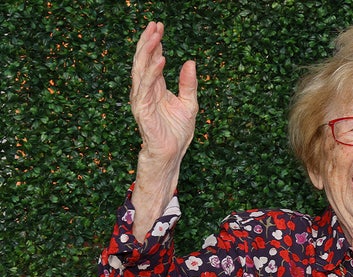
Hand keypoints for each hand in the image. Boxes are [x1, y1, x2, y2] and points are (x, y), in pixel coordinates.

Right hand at [131, 21, 197, 165]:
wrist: (171, 154)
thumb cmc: (177, 132)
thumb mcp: (189, 103)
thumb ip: (188, 83)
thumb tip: (190, 62)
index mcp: (155, 88)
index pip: (152, 60)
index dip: (155, 43)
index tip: (160, 27)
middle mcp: (146, 90)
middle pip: (143, 60)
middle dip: (148, 41)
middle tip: (155, 24)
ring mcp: (142, 99)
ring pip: (141, 69)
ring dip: (147, 51)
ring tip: (155, 36)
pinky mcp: (142, 109)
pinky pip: (146, 87)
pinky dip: (153, 72)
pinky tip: (161, 60)